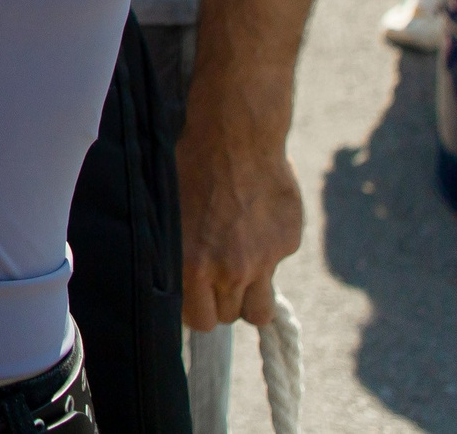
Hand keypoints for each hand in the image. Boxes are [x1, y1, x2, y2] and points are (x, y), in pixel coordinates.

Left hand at [176, 109, 304, 328]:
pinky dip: (267, 253)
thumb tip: (174, 281)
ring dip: (250, 295)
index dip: (198, 311)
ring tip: (239, 268)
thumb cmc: (189, 167)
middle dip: (224, 303)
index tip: (196, 297)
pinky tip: (253, 221)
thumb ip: (175, 256)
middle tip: (217, 279)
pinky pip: (276, 264)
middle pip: (232, 317)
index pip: (201, 321)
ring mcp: (264, 259)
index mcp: (194, 266)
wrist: (235, 135)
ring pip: (261, 308)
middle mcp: (231, 270)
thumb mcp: (168, 214)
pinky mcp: (288, 243)